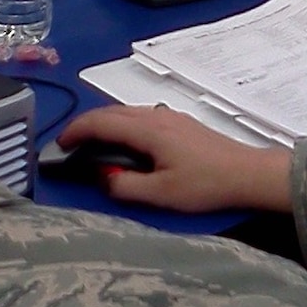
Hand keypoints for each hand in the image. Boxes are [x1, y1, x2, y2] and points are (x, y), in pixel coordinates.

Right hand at [61, 105, 293, 213]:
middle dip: (87, 125)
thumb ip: (126, 186)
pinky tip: (124, 144)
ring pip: (126, 112)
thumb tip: (101, 176)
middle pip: (112, 112)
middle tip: (69, 146)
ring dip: (105, 124)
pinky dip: (122, 125)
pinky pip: (140, 116)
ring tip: (91, 146)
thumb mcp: (161, 193)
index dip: (76, 131)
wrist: (247, 173)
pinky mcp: (180, 123)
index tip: (59, 145)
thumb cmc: (205, 185)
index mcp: (148, 130)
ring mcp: (170, 116)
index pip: (102, 121)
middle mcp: (156, 116)